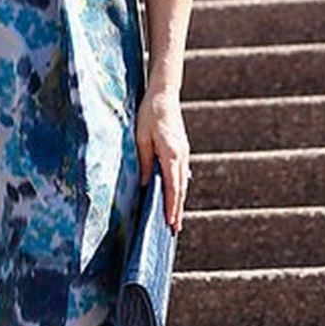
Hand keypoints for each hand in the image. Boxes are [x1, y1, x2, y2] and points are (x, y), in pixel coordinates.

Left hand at [135, 88, 189, 232]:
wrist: (164, 95)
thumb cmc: (149, 114)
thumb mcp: (140, 137)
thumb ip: (144, 162)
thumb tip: (145, 185)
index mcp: (170, 153)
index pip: (172, 186)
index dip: (171, 206)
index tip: (170, 222)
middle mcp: (181, 155)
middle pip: (180, 189)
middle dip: (177, 211)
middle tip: (174, 231)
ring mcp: (183, 153)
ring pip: (182, 183)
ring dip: (179, 202)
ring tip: (175, 221)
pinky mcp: (181, 150)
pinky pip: (181, 175)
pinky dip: (179, 190)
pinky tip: (175, 199)